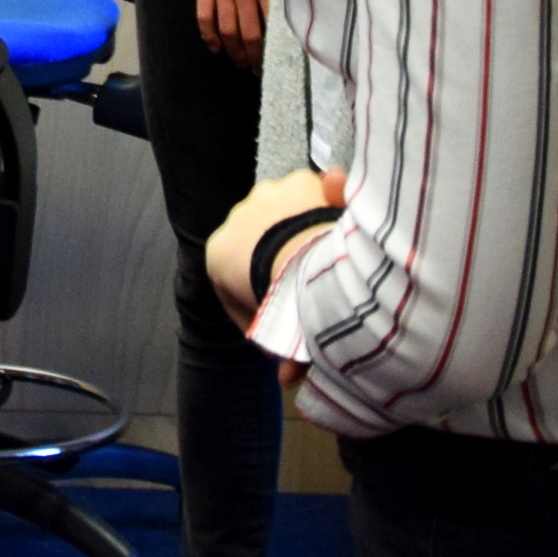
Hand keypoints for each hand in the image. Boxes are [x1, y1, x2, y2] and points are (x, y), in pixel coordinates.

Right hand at [188, 0, 269, 65]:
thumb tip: (285, 9)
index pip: (273, 25)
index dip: (274, 47)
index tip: (277, 60)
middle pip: (250, 34)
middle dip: (254, 57)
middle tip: (256, 70)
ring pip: (227, 30)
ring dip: (233, 51)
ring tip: (238, 62)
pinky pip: (205, 16)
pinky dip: (209, 35)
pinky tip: (214, 47)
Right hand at [206, 167, 347, 326]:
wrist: (301, 259)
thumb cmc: (277, 297)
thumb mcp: (269, 329)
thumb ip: (275, 338)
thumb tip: (287, 376)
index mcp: (218, 251)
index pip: (234, 269)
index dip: (258, 288)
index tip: (281, 306)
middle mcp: (236, 216)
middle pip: (261, 236)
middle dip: (279, 252)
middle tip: (307, 277)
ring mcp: (268, 194)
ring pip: (286, 210)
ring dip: (301, 224)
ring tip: (326, 249)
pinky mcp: (299, 180)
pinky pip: (315, 192)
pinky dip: (327, 201)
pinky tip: (339, 218)